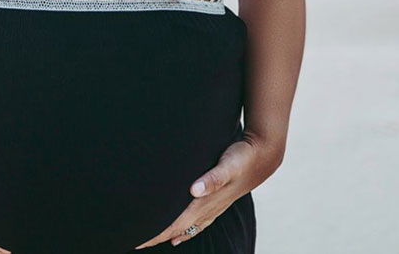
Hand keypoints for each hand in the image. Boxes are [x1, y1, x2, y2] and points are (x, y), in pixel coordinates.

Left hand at [134, 130, 282, 248]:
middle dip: (156, 236)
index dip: (156, 232)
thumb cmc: (243, 157)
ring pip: (186, 228)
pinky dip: (185, 232)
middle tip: (135, 242)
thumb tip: (194, 190)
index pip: (175, 223)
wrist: (263, 156)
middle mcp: (208, 208)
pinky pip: (198, 223)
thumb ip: (213, 178)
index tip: (138, 239)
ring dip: (167, 235)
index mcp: (205, 202)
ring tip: (150, 242)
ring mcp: (213, 207)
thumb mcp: (229, 163)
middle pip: (177, 229)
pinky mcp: (217, 202)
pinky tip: (178, 238)